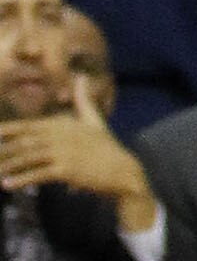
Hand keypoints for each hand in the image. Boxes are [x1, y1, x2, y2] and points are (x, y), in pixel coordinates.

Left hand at [0, 87, 155, 229]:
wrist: (122, 169)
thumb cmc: (106, 147)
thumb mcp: (95, 120)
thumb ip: (83, 100)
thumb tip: (82, 75)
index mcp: (63, 123)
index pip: (29, 126)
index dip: (9, 131)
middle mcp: (60, 134)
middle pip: (25, 141)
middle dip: (4, 149)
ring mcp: (63, 150)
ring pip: (28, 157)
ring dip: (8, 165)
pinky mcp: (65, 168)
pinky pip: (38, 173)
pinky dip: (21, 179)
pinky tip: (7, 185)